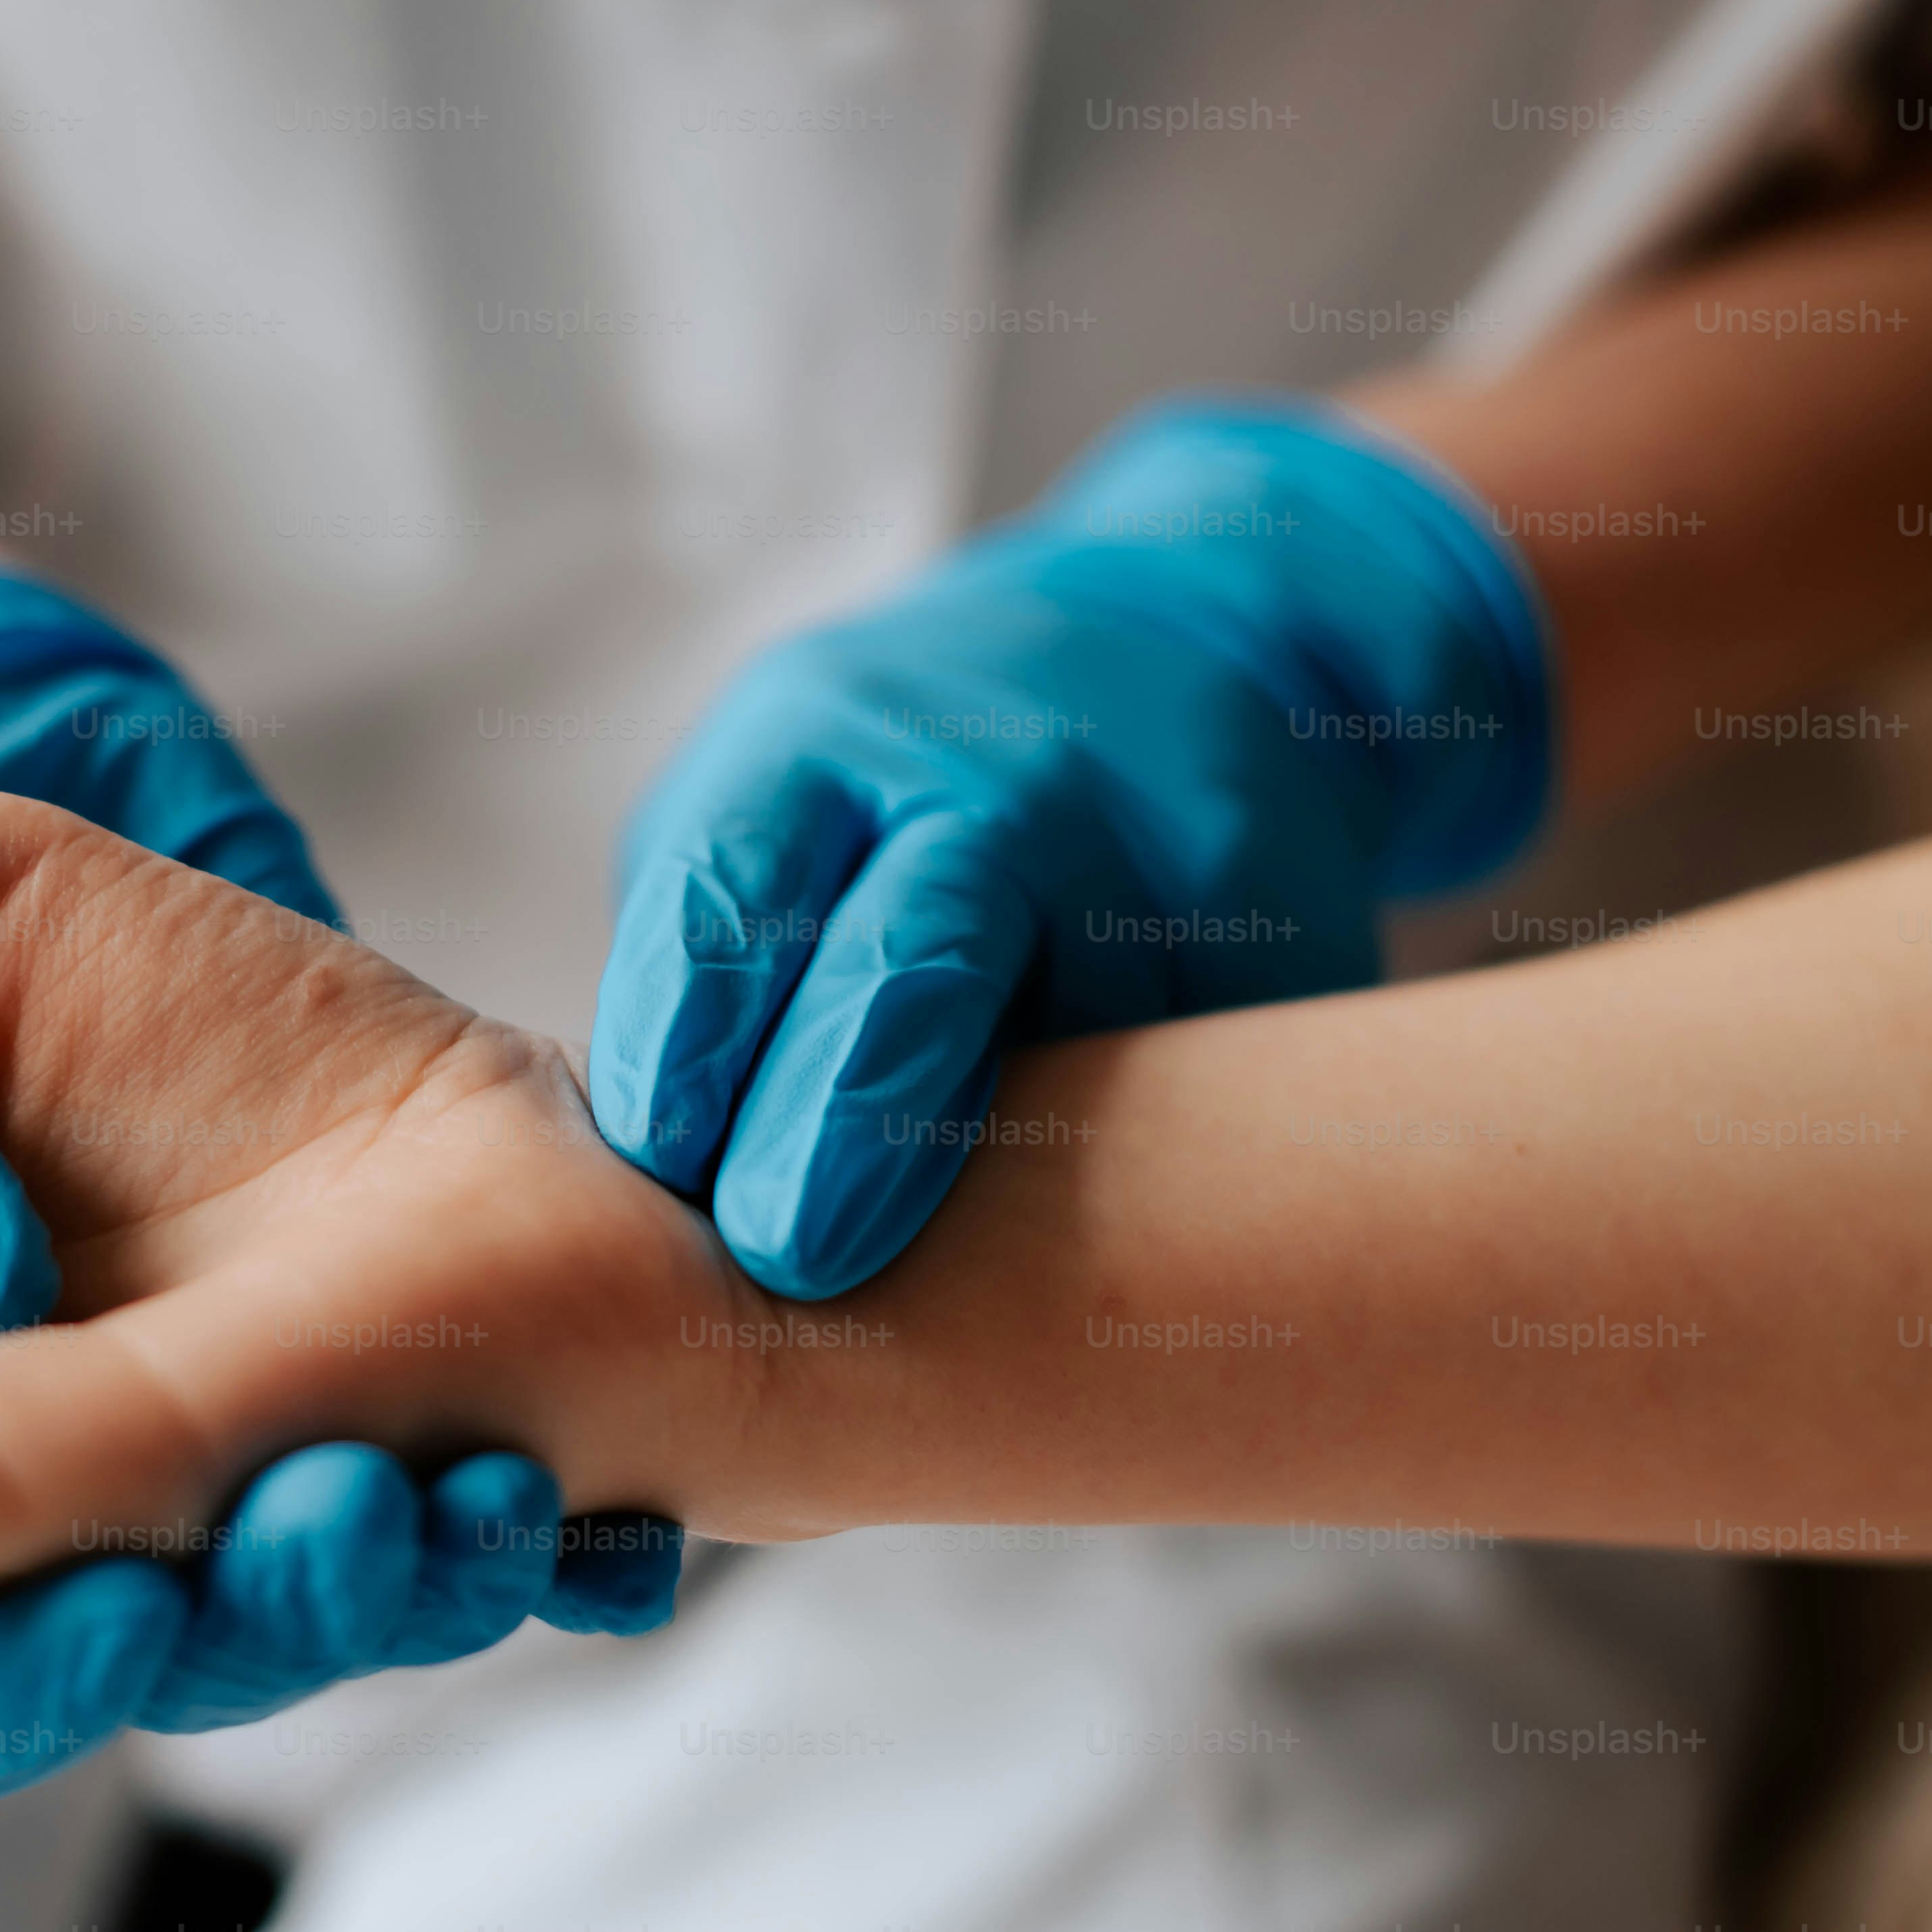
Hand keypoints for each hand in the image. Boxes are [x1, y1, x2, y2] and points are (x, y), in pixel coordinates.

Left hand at [592, 395, 1558, 1298]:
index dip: (689, 1036)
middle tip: (794, 1255)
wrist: (1196, 630)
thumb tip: (655, 1197)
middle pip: (911, 962)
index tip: (665, 1158)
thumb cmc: (907, 783)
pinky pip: (1202, 1079)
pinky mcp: (1276, 921)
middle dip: (843, 1122)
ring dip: (1010, 1187)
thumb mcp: (781, 801)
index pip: (731, 895)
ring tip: (951, 1301)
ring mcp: (1148, 846)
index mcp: (818, 745)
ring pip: (1080, 1055)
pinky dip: (1148, 1169)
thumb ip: (719, 961)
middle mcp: (989, 783)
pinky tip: (1110, 1232)